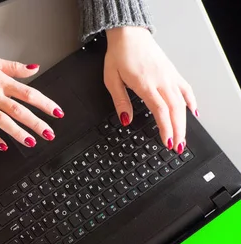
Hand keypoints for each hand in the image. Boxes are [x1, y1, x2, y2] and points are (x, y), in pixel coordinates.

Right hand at [0, 54, 63, 150]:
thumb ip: (15, 67)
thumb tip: (34, 68)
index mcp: (0, 82)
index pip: (27, 93)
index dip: (44, 103)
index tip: (56, 113)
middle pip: (18, 111)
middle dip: (35, 123)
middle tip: (49, 133)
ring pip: (3, 122)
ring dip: (18, 133)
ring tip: (31, 142)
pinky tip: (3, 146)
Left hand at [104, 27, 197, 153]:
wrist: (129, 34)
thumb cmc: (119, 55)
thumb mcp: (111, 80)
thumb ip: (120, 101)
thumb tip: (125, 120)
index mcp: (145, 84)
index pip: (160, 110)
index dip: (165, 128)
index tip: (166, 141)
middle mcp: (161, 80)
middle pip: (174, 110)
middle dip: (177, 130)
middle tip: (177, 147)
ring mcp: (169, 76)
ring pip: (182, 102)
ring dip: (185, 122)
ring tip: (183, 138)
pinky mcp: (172, 72)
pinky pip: (186, 88)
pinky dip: (192, 101)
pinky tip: (194, 112)